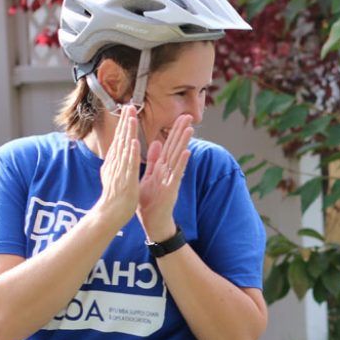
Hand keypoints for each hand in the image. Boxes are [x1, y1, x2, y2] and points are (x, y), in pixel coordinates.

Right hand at [95, 104, 140, 228]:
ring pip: (125, 147)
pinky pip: (130, 164)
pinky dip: (132, 153)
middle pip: (121, 139)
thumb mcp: (113, 174)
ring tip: (132, 117)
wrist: (111, 213)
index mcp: (115, 161)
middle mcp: (116, 163)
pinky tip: (134, 141)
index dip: (123, 124)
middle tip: (128, 106)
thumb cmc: (115, 196)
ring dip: (128, 132)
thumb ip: (115, 161)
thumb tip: (114, 151)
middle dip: (125, 122)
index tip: (127, 110)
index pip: (120, 139)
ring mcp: (120, 170)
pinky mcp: (127, 179)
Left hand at [138, 114, 194, 241]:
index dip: (174, 131)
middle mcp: (168, 172)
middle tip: (188, 115)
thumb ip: (153, 161)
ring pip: (178, 159)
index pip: (169, 146)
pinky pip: (177, 175)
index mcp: (161, 168)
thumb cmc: (150, 203)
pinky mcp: (171, 190)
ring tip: (190, 129)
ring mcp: (171, 181)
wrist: (152, 223)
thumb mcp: (148, 177)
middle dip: (181, 132)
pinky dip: (182, 164)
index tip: (180, 116)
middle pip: (176, 148)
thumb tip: (156, 142)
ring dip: (184, 144)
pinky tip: (187, 153)